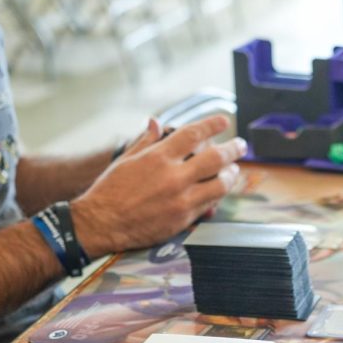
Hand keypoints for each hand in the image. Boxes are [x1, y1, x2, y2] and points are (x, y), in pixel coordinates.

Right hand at [71, 115, 244, 256]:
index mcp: (158, 158)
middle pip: (215, 158)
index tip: (223, 119)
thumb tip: (155, 121)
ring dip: (231, 175)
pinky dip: (217, 196)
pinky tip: (219, 190)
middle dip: (233, 149)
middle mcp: (173, 177)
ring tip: (233, 169)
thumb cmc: (111, 190)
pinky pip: (210, 205)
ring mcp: (181, 200)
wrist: (102, 223)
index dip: (212, 124)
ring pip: (220, 184)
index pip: (193, 134)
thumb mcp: (126, 160)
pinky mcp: (184, 219)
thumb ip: (145, 140)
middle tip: (241, 144)